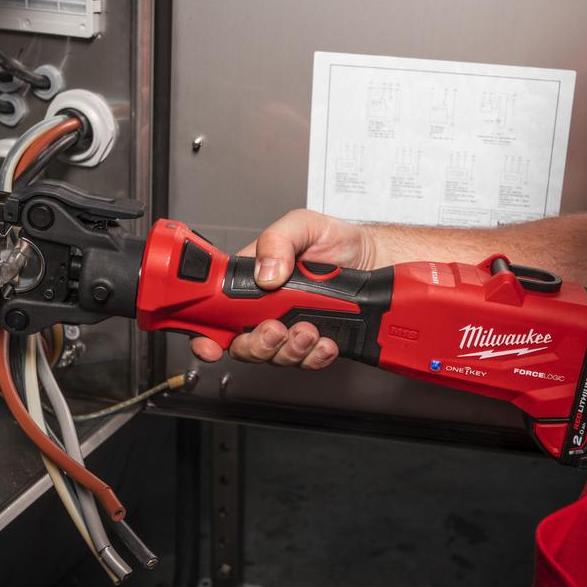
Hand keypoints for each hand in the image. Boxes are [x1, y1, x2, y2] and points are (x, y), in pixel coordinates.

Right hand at [190, 209, 373, 369]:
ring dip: (290, 350)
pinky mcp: (315, 343)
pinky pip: (306, 362)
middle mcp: (267, 308)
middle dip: (257, 344)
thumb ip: (278, 240)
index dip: (207, 331)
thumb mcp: (304, 224)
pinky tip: (326, 341)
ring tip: (309, 330)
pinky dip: (316, 356)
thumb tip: (264, 273)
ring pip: (274, 357)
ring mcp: (291, 328)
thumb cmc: (339, 241)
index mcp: (253, 280)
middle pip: (242, 344)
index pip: (217, 310)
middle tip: (276, 329)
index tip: (210, 342)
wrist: (378, 259)